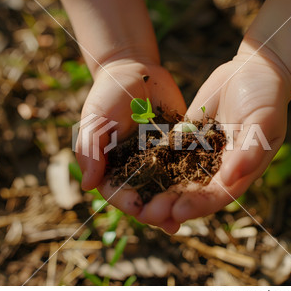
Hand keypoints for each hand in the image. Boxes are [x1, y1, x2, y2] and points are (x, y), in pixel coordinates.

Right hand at [76, 59, 185, 232]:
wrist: (135, 70)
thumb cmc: (108, 94)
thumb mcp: (95, 119)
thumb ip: (90, 150)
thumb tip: (87, 186)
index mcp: (111, 166)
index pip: (117, 191)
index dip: (127, 202)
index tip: (138, 207)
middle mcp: (135, 169)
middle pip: (144, 196)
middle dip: (154, 210)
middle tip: (167, 220)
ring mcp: (157, 160)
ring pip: (166, 188)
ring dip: (174, 203)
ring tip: (185, 215)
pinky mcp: (177, 149)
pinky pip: (185, 168)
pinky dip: (192, 180)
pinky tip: (203, 190)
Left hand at [137, 42, 290, 231]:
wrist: (252, 69)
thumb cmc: (266, 96)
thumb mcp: (263, 122)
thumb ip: (249, 151)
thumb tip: (232, 178)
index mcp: (240, 170)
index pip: (218, 195)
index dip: (198, 205)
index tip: (177, 212)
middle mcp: (219, 167)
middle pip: (193, 192)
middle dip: (171, 204)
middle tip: (148, 213)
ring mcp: (202, 152)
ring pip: (177, 176)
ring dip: (159, 188)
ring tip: (136, 198)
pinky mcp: (188, 136)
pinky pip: (168, 151)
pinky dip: (154, 161)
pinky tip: (134, 168)